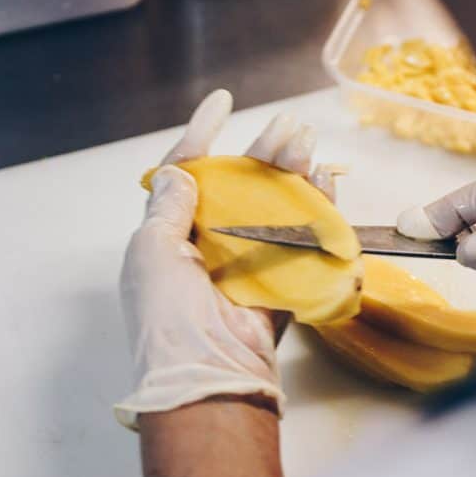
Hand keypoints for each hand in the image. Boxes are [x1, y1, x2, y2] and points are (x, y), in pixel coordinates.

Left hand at [117, 90, 336, 428]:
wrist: (206, 374)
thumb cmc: (167, 316)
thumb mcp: (150, 253)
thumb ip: (167, 209)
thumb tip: (176, 171)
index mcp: (171, 237)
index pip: (185, 173)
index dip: (200, 134)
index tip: (221, 102)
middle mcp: (209, 247)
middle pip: (240, 186)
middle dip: (263, 151)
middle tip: (288, 126)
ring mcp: (247, 264)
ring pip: (274, 207)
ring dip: (292, 174)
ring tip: (308, 147)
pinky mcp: (281, 281)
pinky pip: (301, 240)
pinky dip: (316, 211)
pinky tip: (325, 184)